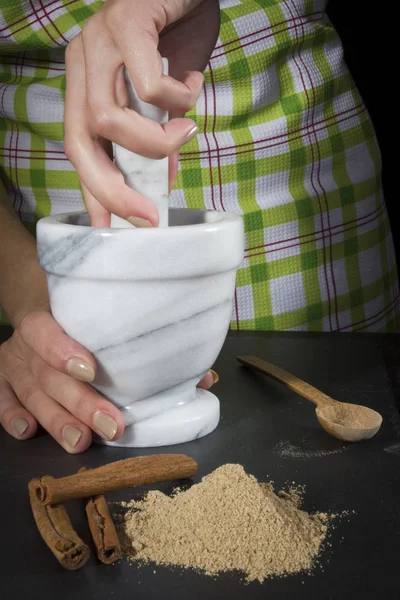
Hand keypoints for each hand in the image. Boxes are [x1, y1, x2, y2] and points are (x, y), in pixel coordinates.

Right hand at [0, 311, 217, 452]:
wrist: (40, 305)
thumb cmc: (85, 320)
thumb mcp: (107, 320)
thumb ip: (148, 345)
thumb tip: (205, 378)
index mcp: (49, 319)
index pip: (48, 331)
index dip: (63, 350)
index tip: (92, 371)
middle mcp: (27, 344)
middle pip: (48, 374)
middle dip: (79, 402)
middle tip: (110, 425)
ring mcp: (13, 363)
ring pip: (31, 393)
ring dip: (57, 420)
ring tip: (80, 441)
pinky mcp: (3, 381)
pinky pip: (2, 400)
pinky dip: (11, 417)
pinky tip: (27, 433)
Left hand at [64, 0, 219, 226]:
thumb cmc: (177, 37)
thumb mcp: (164, 100)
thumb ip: (156, 137)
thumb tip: (159, 179)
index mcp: (85, 85)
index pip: (80, 149)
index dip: (94, 193)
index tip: (112, 228)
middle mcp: (82, 64)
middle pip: (81, 143)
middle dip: (113, 189)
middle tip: (148, 215)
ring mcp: (98, 42)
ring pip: (108, 120)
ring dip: (156, 142)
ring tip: (186, 131)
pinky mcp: (125, 23)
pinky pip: (148, 86)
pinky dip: (176, 100)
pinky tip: (191, 87)